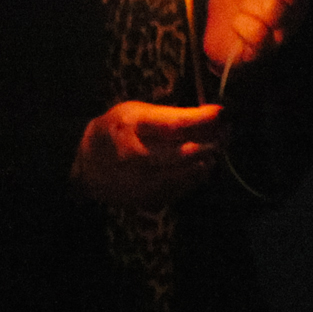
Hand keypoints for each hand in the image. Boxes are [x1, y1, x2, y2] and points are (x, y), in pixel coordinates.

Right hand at [73, 100, 220, 207]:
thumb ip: (172, 115)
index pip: (174, 125)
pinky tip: (199, 165)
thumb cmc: (118, 129)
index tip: (222, 113)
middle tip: (226, 132)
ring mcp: (138, 182)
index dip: (203, 120)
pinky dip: (195, 177)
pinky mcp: (144, 200)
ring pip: (187, 174)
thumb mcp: (137, 112)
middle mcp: (133, 156)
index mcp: (131, 127)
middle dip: (212, 141)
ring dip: (207, 160)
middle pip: (185, 153)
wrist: (85, 163)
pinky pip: (181, 190)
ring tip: (214, 148)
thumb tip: (214, 116)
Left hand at [204, 0, 302, 72]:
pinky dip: (239, 25)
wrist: (218, 38)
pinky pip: (255, 29)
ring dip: (247, 6)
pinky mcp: (269, 48)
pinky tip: (238, 27)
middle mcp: (297, 3)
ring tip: (243, 11)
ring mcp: (286, 27)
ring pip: (271, 6)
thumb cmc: (232, 3)